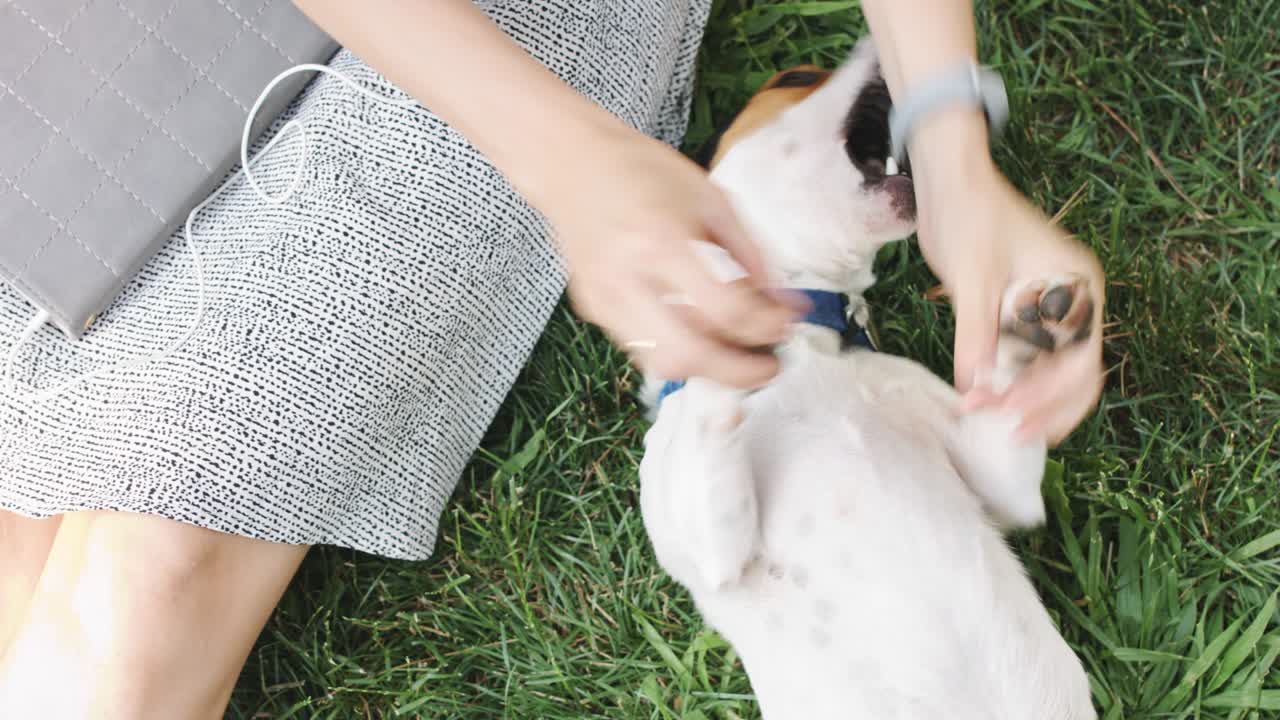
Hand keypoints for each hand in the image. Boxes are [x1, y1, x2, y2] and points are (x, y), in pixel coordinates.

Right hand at [543, 128, 805, 387]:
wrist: (572, 164)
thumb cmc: (647, 173)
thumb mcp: (713, 199)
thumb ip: (749, 255)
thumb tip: (782, 305)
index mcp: (663, 241)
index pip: (724, 309)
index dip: (766, 326)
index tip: (787, 323)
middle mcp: (629, 278)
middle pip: (690, 354)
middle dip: (738, 372)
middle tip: (767, 366)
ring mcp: (605, 300)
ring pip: (663, 364)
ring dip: (708, 368)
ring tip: (736, 355)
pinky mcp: (594, 310)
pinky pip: (643, 349)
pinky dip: (679, 351)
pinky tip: (699, 334)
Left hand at [919, 160, 1105, 445]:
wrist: (949, 182)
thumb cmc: (968, 215)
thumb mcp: (972, 276)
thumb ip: (976, 332)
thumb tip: (975, 386)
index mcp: (1079, 286)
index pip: (1081, 358)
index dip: (1052, 395)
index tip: (1014, 417)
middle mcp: (1073, 300)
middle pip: (1076, 373)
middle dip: (1046, 408)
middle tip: (1010, 436)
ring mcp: (1050, 307)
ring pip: (1051, 370)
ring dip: (1025, 399)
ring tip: (991, 424)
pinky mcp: (1022, 311)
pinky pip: (1027, 357)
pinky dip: (1009, 381)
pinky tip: (982, 400)